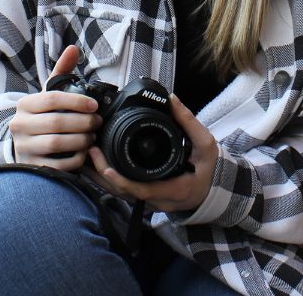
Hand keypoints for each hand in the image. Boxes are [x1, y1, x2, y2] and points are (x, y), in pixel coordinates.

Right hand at [9, 46, 101, 170]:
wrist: (25, 146)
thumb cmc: (43, 117)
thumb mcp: (48, 95)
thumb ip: (61, 72)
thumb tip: (74, 49)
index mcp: (24, 105)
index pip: (52, 99)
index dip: (76, 101)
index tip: (94, 105)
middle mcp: (19, 125)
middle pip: (56, 122)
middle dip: (83, 122)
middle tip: (98, 122)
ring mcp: (23, 147)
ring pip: (57, 143)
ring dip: (81, 140)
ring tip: (92, 137)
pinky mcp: (32, 165)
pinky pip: (57, 164)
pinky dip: (75, 159)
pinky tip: (84, 153)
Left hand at [85, 93, 218, 212]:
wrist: (215, 191)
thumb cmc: (211, 169)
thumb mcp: (206, 145)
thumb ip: (189, 122)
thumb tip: (172, 99)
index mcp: (174, 190)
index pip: (142, 191)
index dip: (122, 181)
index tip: (106, 167)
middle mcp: (158, 201)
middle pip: (123, 193)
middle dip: (102, 176)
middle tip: (90, 151)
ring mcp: (150, 202)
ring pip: (119, 194)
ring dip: (101, 178)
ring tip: (86, 156)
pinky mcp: (145, 198)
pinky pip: (123, 191)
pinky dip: (108, 179)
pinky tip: (97, 164)